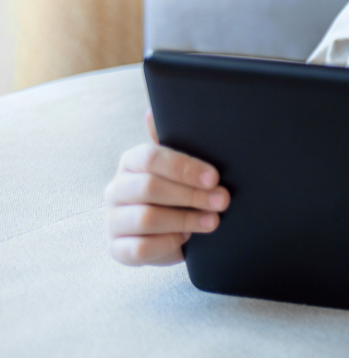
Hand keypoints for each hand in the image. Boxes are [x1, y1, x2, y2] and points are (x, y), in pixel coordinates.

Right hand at [104, 110, 228, 265]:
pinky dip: (169, 243)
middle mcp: (116, 189)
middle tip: (222, 200)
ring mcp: (114, 220)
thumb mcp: (182, 166)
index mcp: (131, 162)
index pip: (150, 157)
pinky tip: (187, 238)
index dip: (184, 167)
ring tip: (212, 221)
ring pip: (147, 218)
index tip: (214, 177)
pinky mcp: (117, 248)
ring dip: (186, 220)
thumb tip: (151, 113)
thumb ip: (173, 141)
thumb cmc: (180, 191)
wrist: (174, 230)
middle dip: (192, 195)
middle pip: (150, 187)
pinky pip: (140, 248)